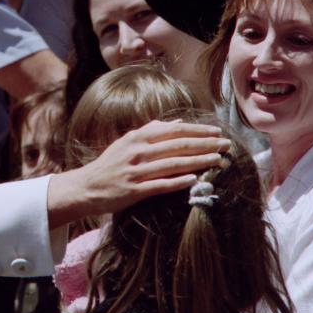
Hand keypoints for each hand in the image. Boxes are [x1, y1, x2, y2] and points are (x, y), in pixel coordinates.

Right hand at [46, 121, 229, 227]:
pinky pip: (160, 185)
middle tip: (226, 145)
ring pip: (173, 164)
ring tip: (218, 161)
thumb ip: (152, 130)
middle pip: (178, 145)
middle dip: (205, 144)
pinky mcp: (134, 190)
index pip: (174, 130)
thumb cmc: (110, 164)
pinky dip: (178, 181)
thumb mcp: (127, 142)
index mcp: (138, 137)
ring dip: (198, 161)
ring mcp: (136, 171)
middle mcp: (137, 151)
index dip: (198, 130)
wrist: (86, 187)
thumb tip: (178, 122)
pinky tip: (194, 179)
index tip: (217, 132)